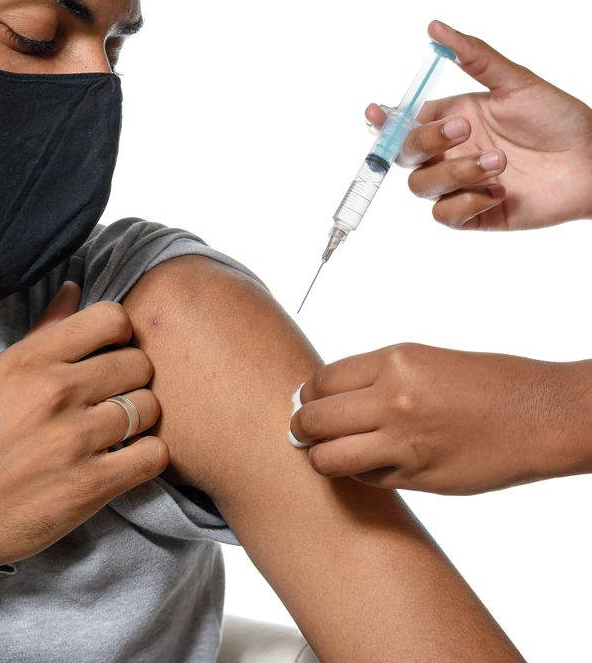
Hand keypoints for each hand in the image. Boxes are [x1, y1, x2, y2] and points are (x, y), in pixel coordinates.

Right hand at [0, 282, 167, 595]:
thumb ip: (43, 333)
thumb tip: (75, 290)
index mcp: (30, 361)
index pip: (110, 318)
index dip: (121, 332)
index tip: (113, 350)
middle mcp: (55, 393)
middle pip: (137, 362)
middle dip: (135, 377)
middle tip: (120, 394)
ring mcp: (74, 440)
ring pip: (149, 407)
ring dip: (142, 418)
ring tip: (123, 429)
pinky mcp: (90, 486)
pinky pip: (153, 454)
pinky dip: (149, 456)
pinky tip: (130, 458)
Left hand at [290, 344, 591, 494]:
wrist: (540, 415)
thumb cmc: (489, 383)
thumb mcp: (425, 360)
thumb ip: (378, 376)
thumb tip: (333, 395)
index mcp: (394, 362)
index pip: (322, 380)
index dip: (307, 394)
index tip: (306, 401)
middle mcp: (393, 400)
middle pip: (315, 420)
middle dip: (301, 428)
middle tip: (301, 431)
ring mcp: (404, 443)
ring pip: (329, 459)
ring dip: (321, 458)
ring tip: (327, 453)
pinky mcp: (417, 477)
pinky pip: (366, 480)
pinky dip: (358, 474)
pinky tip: (369, 464)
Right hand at [366, 20, 591, 229]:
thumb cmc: (558, 118)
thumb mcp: (516, 81)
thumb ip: (474, 56)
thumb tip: (436, 27)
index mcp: (453, 117)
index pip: (404, 121)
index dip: (384, 120)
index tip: (377, 112)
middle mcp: (451, 151)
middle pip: (406, 153)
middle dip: (429, 140)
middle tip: (467, 130)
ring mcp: (461, 184)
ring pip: (422, 185)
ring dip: (454, 171)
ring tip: (499, 162)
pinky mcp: (475, 214)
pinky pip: (445, 215)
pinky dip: (464, 202)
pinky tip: (499, 190)